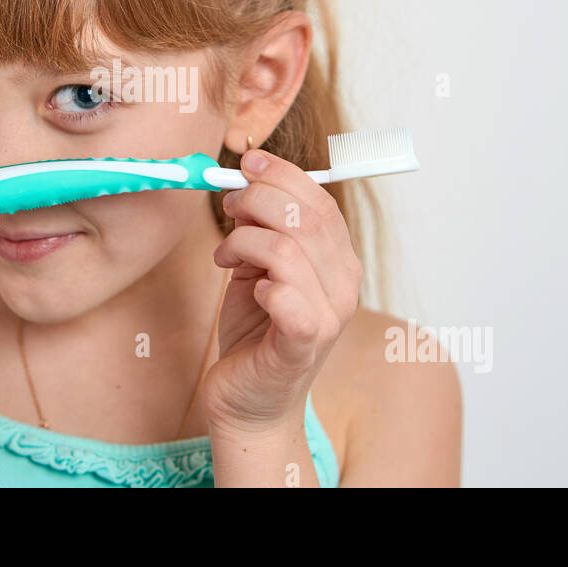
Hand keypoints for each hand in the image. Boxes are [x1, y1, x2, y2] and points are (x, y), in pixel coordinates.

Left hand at [204, 148, 362, 436]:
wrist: (249, 402)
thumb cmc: (255, 332)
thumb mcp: (256, 267)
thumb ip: (261, 229)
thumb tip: (244, 183)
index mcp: (338, 261)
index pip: (321, 201)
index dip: (282, 174)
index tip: (247, 164)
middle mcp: (343, 286)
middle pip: (305, 217)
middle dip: (256, 200)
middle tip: (228, 209)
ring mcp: (328, 317)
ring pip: (287, 249)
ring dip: (243, 240)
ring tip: (224, 255)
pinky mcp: (302, 346)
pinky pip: (289, 299)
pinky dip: (263, 285)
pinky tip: (250, 290)